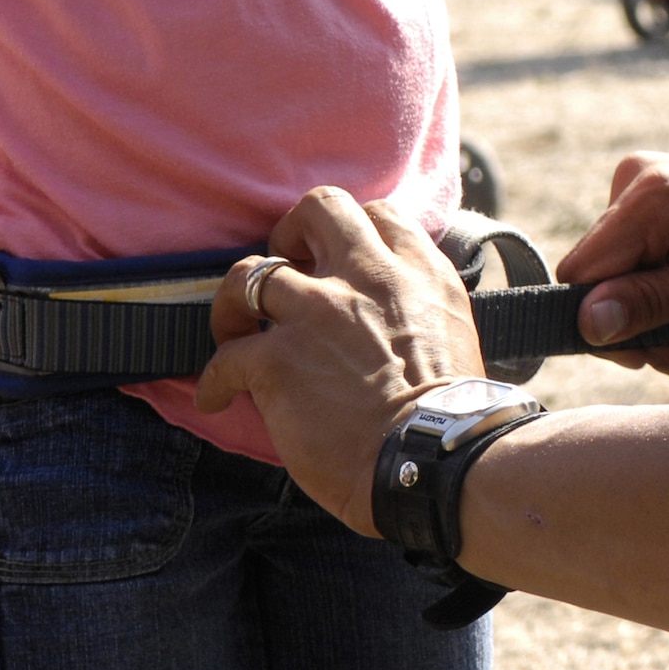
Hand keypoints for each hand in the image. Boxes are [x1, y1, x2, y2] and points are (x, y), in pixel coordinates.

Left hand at [197, 187, 484, 532]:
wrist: (432, 460)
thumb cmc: (451, 418)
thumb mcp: (453, 333)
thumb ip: (420, 307)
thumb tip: (396, 319)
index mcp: (418, 271)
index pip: (378, 215)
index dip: (351, 232)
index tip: (337, 259)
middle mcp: (366, 276)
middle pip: (318, 209)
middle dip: (291, 231)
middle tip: (284, 264)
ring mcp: (316, 312)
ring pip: (250, 273)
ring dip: (234, 302)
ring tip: (233, 329)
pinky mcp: (277, 360)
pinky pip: (225, 356)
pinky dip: (215, 379)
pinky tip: (217, 397)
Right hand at [556, 152, 668, 387]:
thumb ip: (652, 304)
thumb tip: (584, 324)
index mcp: (650, 197)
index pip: (581, 276)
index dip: (605, 330)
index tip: (655, 362)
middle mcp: (638, 182)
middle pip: (606, 284)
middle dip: (656, 337)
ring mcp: (650, 191)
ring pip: (630, 283)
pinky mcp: (664, 205)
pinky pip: (650, 267)